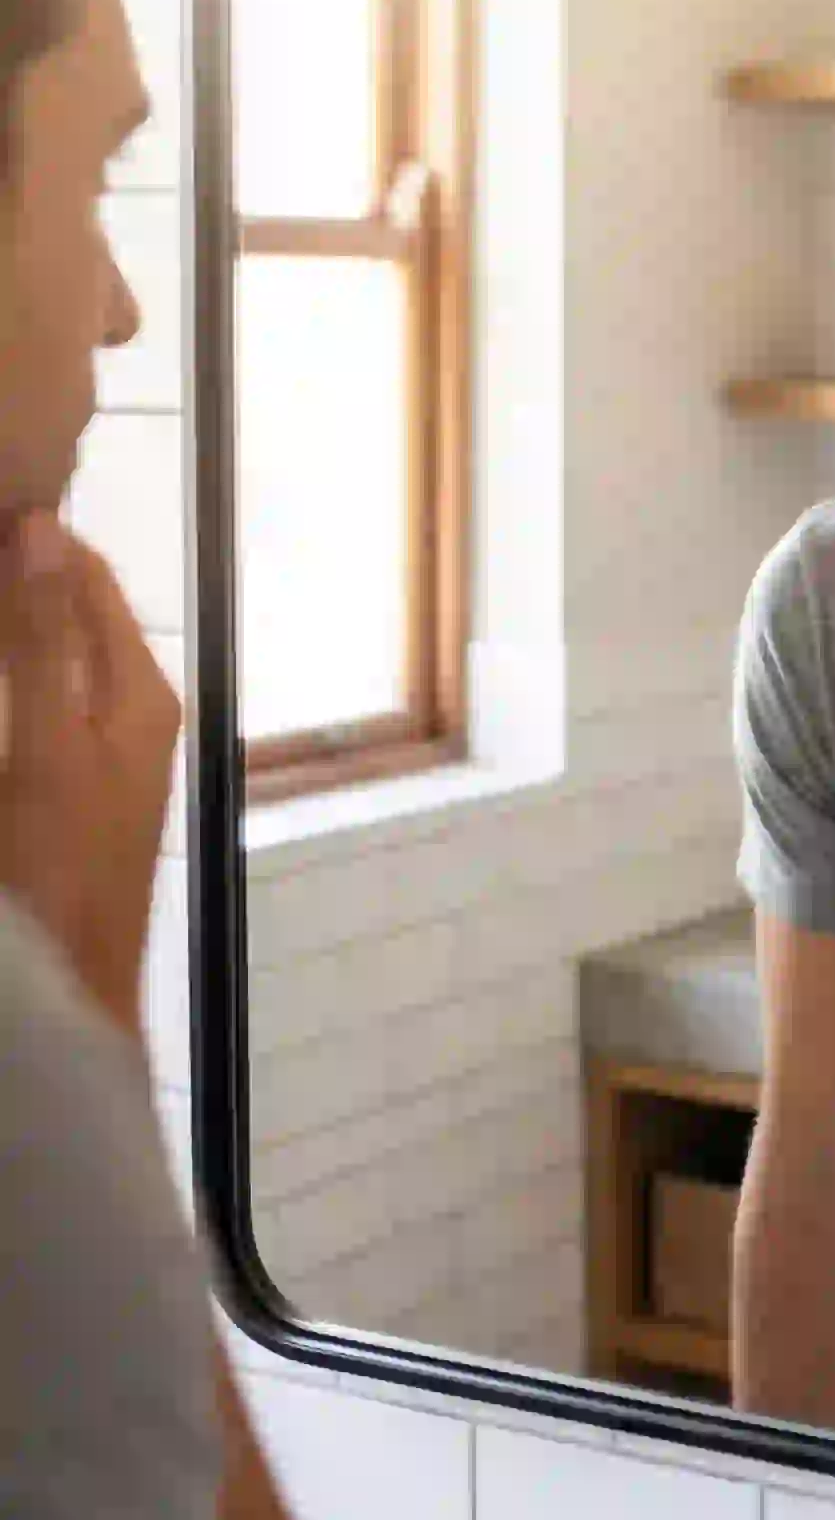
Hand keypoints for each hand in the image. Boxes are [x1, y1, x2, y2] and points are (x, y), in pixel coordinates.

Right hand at [0, 512, 181, 1032]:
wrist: (58, 992)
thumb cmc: (57, 864)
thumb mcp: (48, 743)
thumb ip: (43, 639)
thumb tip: (41, 528)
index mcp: (138, 693)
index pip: (89, 584)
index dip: (40, 538)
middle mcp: (123, 712)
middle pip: (64, 619)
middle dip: (15, 578)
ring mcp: (87, 752)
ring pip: (41, 664)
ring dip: (9, 630)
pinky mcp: (52, 786)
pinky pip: (27, 710)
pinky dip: (8, 684)